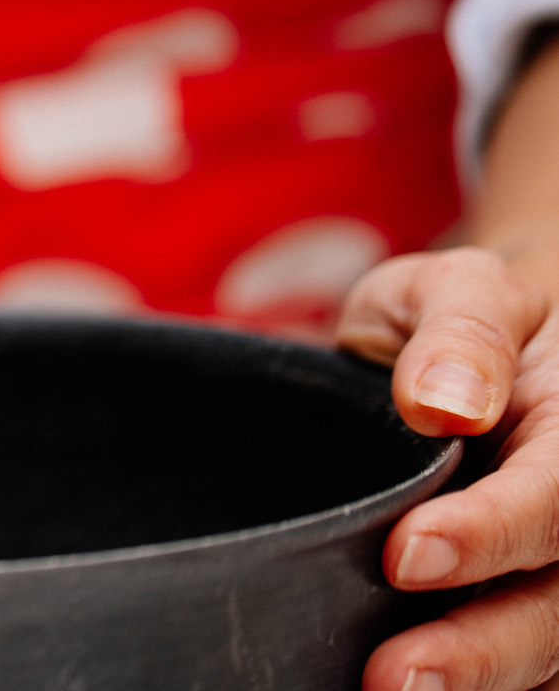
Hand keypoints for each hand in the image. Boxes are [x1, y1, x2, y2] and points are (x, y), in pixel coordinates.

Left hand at [338, 247, 558, 690]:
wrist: (490, 351)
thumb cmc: (463, 320)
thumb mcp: (457, 288)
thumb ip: (456, 332)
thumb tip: (441, 402)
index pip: (558, 496)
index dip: (490, 533)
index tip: (406, 556)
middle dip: (485, 647)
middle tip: (396, 678)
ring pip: (555, 651)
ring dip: (483, 682)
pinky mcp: (542, 609)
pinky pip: (537, 669)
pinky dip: (489, 687)